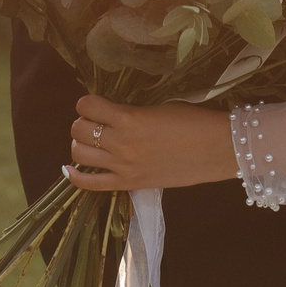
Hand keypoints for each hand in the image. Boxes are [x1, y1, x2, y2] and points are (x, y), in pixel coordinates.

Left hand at [63, 95, 237, 191]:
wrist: (215, 149)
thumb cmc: (192, 121)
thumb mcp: (158, 108)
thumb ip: (131, 112)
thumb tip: (112, 113)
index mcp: (129, 118)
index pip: (87, 106)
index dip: (87, 102)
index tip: (95, 104)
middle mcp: (121, 142)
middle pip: (79, 129)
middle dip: (83, 121)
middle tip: (95, 121)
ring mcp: (123, 166)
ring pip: (80, 153)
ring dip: (80, 143)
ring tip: (91, 141)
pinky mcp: (129, 184)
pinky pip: (91, 184)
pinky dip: (75, 176)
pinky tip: (70, 168)